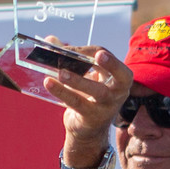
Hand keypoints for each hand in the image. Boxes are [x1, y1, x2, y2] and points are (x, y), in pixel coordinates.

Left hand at [44, 43, 130, 167]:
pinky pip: (78, 103)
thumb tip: (50, 39)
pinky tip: (48, 83)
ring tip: (61, 73)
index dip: (89, 51)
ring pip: (97, 91)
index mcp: (118, 76)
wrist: (87, 129)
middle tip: (98, 55)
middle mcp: (119, 91)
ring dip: (79, 80)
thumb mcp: (82, 76)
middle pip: (121, 76)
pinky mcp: (93, 117)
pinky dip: (62, 92)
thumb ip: (68, 57)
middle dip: (111, 64)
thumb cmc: (87, 96)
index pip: (107, 57)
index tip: (69, 49)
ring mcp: (108, 106)